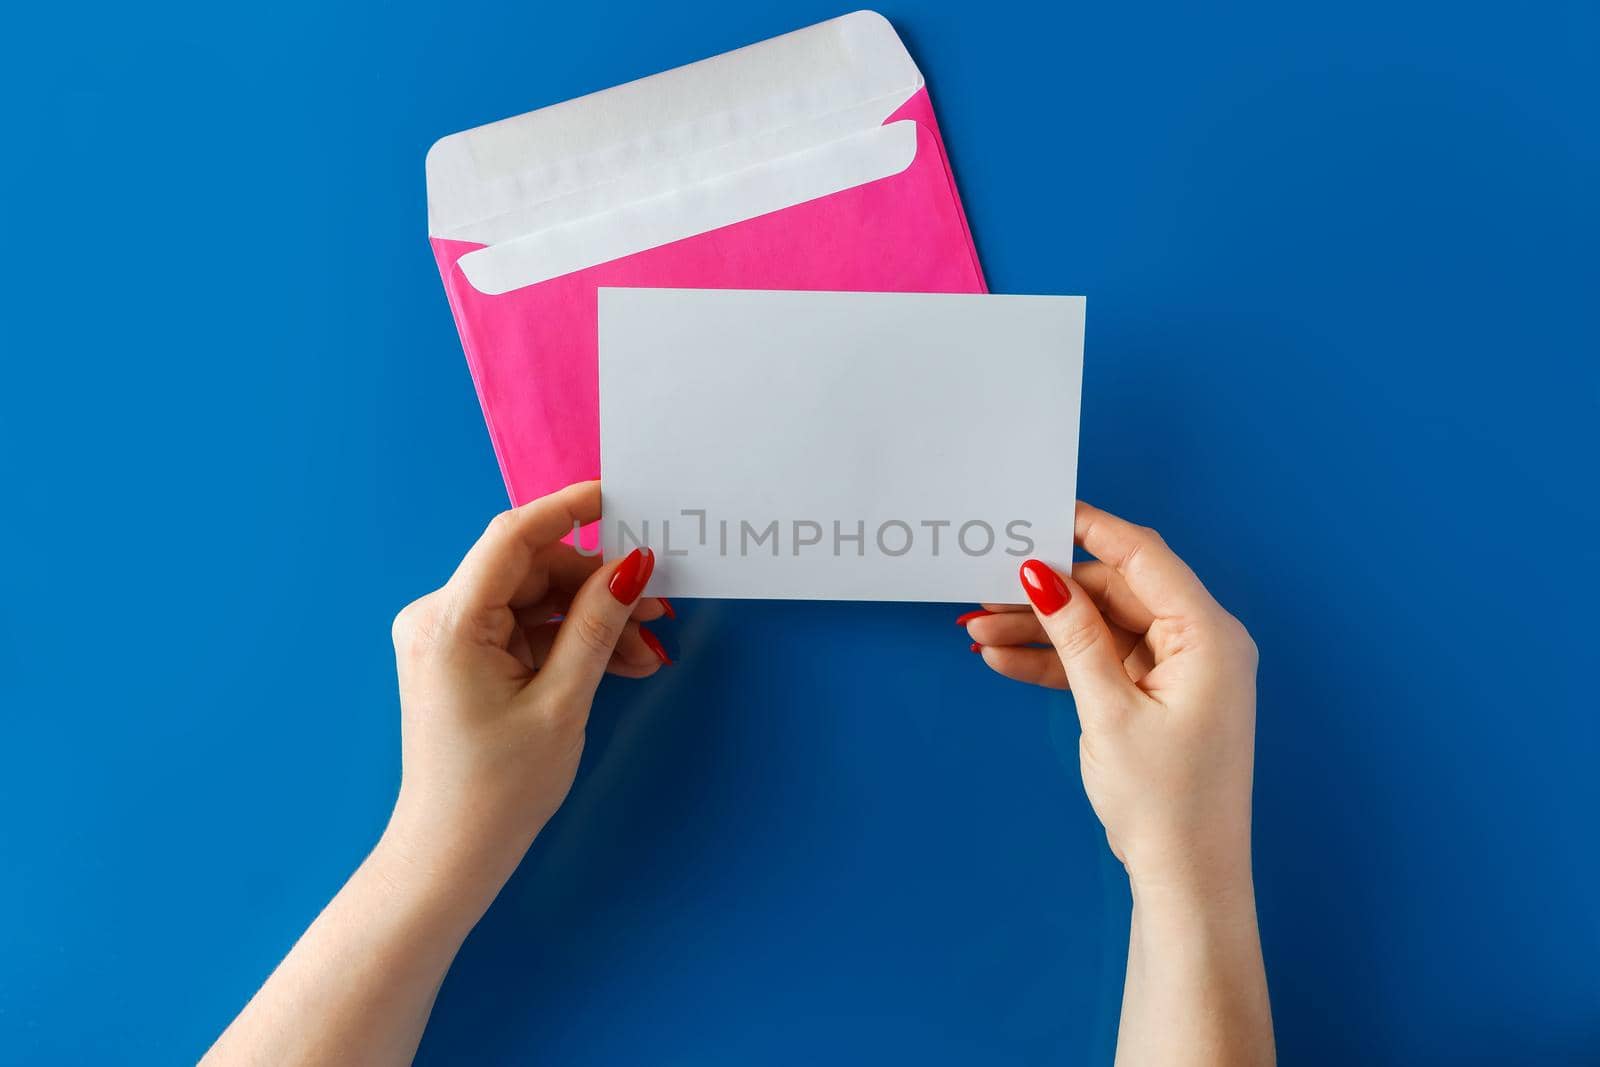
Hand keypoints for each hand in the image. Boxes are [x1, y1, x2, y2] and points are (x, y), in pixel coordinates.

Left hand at [380, 481, 670, 914]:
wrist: (451, 854)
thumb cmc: (499, 790)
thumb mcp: (562, 703)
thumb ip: (597, 625)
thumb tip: (633, 567)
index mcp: (449, 623)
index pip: (512, 538)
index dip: (569, 510)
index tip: (620, 498)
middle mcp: (437, 618)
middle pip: (531, 571)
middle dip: (597, 589)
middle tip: (656, 614)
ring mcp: (446, 638)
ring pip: (534, 601)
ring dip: (591, 621)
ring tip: (643, 653)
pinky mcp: (460, 658)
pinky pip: (523, 629)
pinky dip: (568, 642)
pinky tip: (616, 663)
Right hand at [964, 502, 1258, 899]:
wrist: (1187, 877)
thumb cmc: (1165, 802)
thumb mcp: (1108, 710)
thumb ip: (1074, 635)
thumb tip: (1041, 574)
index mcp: (1209, 635)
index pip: (1143, 556)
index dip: (1089, 528)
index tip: (1039, 509)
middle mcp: (1201, 643)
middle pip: (1115, 590)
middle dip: (1047, 591)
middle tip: (985, 588)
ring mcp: (1179, 670)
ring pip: (1100, 626)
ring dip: (1043, 629)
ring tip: (979, 630)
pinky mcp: (1159, 695)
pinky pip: (1102, 661)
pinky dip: (1058, 661)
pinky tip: (1005, 659)